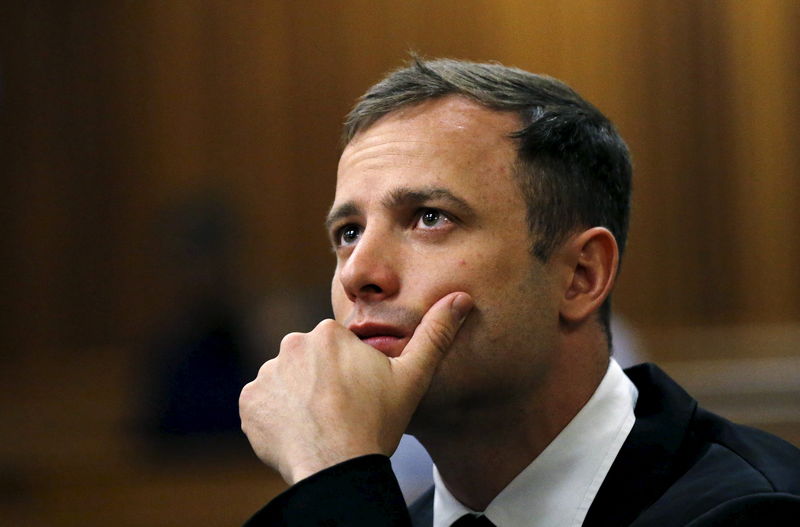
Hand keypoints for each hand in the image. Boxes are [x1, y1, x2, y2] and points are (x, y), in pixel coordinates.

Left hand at [239, 292, 472, 483]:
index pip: (338, 349)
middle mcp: (291, 344)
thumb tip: (461, 298)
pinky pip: (263, 404)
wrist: (337, 468)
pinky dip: (276, 416)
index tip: (360, 397)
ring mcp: (266, 374)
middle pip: (310, 362)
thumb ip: (435, 334)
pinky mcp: (249, 402)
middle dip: (321, 382)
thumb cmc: (376, 423)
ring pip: (286, 382)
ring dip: (298, 398)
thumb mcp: (412, 377)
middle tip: (341, 412)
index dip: (351, 374)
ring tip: (320, 424)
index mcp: (329, 333)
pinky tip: (299, 432)